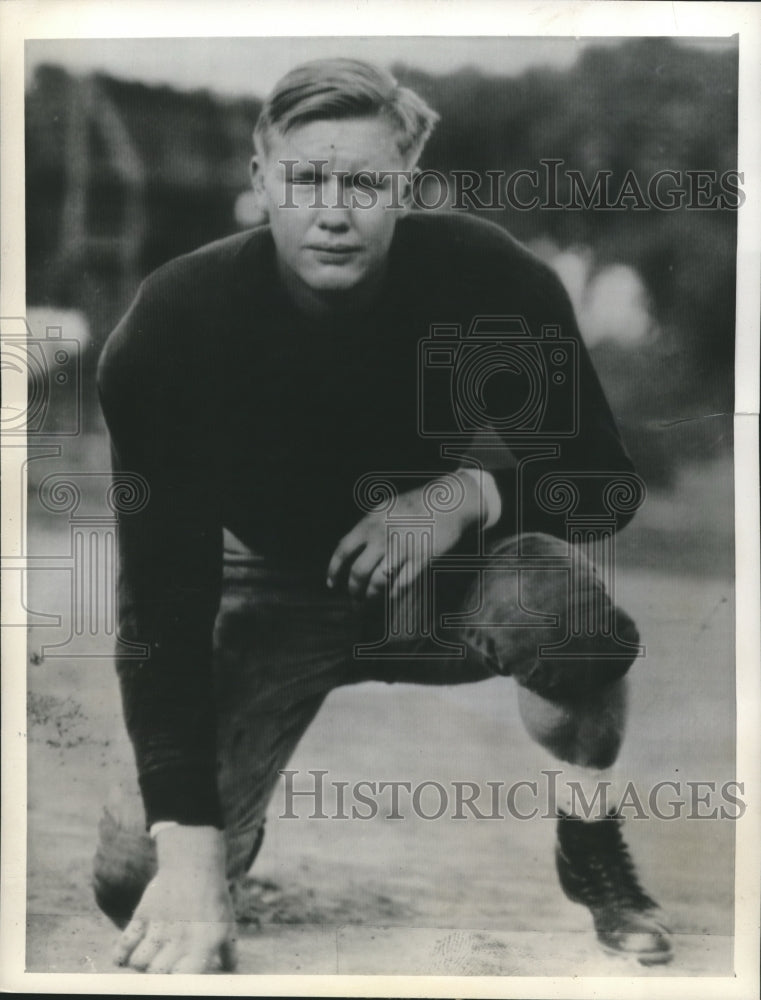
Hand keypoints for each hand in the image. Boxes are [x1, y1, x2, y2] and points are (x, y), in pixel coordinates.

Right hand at [113, 825, 235, 973]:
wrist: (194, 864)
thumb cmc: (212, 897)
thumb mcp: (227, 924)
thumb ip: (228, 951)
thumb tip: (230, 970)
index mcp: (202, 945)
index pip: (184, 979)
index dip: (177, 983)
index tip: (175, 979)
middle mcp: (179, 940)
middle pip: (157, 974)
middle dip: (158, 974)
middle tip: (161, 967)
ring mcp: (159, 927)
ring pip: (138, 962)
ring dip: (141, 964)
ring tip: (147, 959)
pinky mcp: (143, 914)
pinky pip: (125, 943)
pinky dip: (120, 954)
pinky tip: (123, 958)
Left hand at [326, 473, 482, 601]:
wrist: (447, 503)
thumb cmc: (415, 506)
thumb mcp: (385, 508)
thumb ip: (368, 526)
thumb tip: (352, 548)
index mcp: (370, 523)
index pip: (343, 550)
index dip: (334, 569)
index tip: (331, 584)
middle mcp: (383, 537)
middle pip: (359, 571)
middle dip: (354, 590)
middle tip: (354, 599)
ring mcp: (402, 549)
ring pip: (378, 582)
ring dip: (371, 596)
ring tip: (369, 601)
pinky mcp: (420, 559)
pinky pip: (401, 584)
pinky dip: (393, 593)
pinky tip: (391, 595)